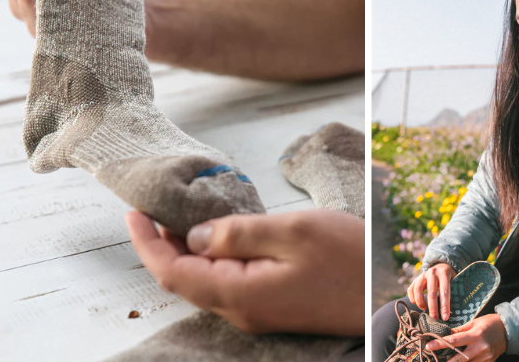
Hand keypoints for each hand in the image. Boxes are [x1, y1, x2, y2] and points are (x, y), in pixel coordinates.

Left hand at [125, 209, 364, 335]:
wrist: (385, 293)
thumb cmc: (350, 258)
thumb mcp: (294, 232)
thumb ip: (239, 233)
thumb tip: (196, 235)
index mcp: (240, 293)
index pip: (172, 273)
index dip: (146, 243)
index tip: (133, 212)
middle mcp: (241, 310)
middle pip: (183, 280)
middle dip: (162, 244)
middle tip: (155, 206)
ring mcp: (256, 312)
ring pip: (203, 282)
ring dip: (187, 251)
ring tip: (182, 214)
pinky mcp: (269, 307)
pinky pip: (226, 284)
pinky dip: (211, 259)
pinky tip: (219, 235)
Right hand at [407, 262, 456, 319]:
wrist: (440, 267)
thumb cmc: (450, 280)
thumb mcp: (454, 282)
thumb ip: (453, 293)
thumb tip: (450, 313)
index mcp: (444, 273)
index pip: (444, 292)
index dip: (444, 306)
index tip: (445, 318)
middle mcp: (433, 272)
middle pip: (431, 293)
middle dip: (433, 308)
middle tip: (434, 320)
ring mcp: (423, 275)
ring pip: (418, 290)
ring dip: (420, 302)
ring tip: (424, 309)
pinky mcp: (415, 279)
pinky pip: (410, 290)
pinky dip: (413, 299)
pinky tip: (418, 305)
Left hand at [426, 314, 507, 361]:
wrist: (509, 330)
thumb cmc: (490, 323)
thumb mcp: (474, 322)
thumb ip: (460, 330)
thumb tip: (446, 334)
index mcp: (476, 335)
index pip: (454, 341)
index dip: (440, 344)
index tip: (429, 346)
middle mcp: (480, 348)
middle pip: (459, 358)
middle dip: (446, 360)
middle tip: (434, 359)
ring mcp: (485, 357)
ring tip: (446, 360)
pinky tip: (458, 360)